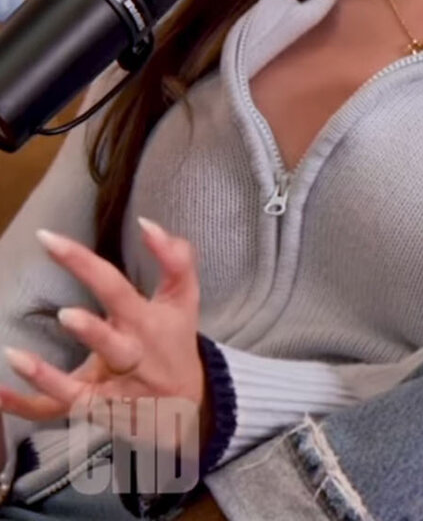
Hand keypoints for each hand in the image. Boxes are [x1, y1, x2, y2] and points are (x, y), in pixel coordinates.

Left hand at [0, 218, 204, 461]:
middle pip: (110, 342)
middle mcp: (131, 355)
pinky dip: (25, 404)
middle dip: (90, 330)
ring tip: (16, 357)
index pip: (116, 287)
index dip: (83, 263)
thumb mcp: (184, 296)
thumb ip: (175, 257)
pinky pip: (56, 410)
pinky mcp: (95, 412)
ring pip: (81, 389)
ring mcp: (112, 389)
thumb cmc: (175, 339)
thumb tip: (147, 224)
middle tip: (64, 313)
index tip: (47, 239)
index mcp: (147, 321)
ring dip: (50, 377)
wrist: (190, 403)